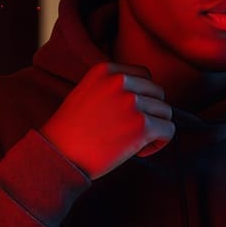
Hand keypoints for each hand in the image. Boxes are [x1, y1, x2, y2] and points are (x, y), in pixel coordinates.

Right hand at [39, 63, 174, 178]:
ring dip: (154, 128)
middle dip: (150, 113)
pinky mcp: (142, 125)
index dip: (142, 98)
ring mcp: (132, 102)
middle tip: (130, 131)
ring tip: (133, 142)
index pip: (145, 76)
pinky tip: (140, 152)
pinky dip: (160, 143)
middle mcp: (120, 82)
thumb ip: (112, 87)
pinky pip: (169, 130)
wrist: (56, 156)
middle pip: (158, 93)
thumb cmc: (70, 132)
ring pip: (166, 112)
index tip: (127, 115)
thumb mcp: (87, 93)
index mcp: (105, 70)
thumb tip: (146, 95)